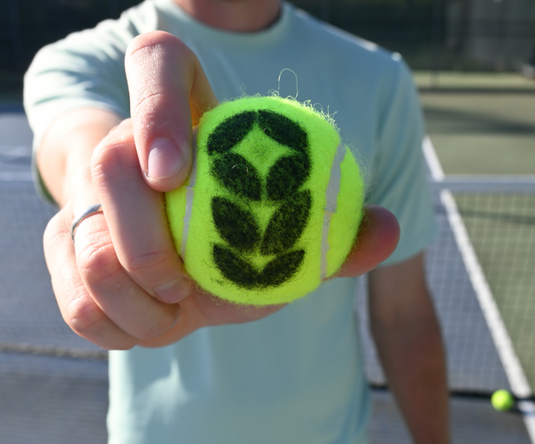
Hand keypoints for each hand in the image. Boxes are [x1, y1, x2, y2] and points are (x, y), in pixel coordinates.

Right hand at [41, 31, 399, 349]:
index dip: (158, 108)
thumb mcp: (288, 231)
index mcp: (186, 115)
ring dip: (138, 302)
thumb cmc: (240, 235)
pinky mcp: (63, 246)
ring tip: (178, 312)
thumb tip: (388, 229)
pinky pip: (76, 298)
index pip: (159, 63)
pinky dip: (117, 328)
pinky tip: (150, 324)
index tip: (175, 176)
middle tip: (185, 287)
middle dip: (147, 243)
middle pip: (110, 163)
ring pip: (84, 245)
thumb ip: (336, 228)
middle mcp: (124, 145)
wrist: (184, 264)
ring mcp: (85, 195)